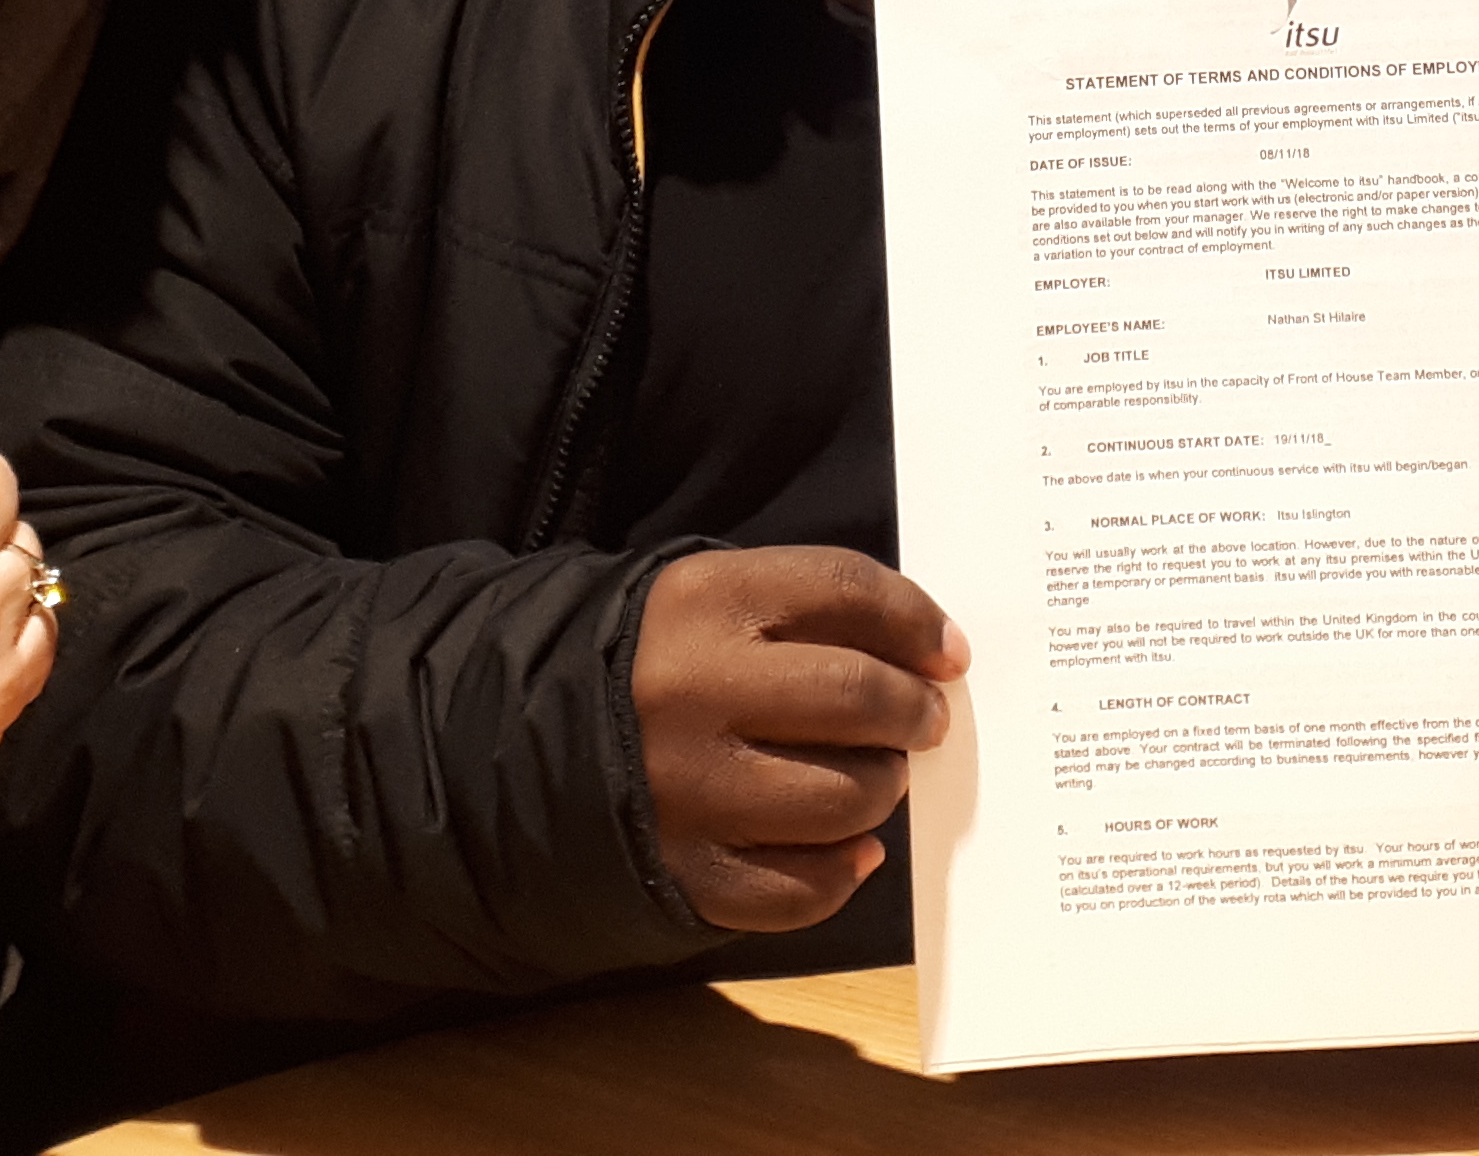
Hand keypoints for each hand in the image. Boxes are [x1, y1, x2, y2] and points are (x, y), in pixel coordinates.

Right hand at [631, 547, 966, 931]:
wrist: (529, 739)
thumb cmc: (656, 662)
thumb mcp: (711, 600)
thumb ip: (811, 612)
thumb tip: (935, 658)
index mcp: (701, 602)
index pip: (846, 590)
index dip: (916, 621)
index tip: (948, 653)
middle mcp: (692, 692)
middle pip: (858, 696)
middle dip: (914, 711)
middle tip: (923, 719)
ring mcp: (687, 790)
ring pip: (844, 797)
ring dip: (881, 788)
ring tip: (871, 775)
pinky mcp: (684, 871)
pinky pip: (802, 887)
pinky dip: (843, 870)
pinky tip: (847, 848)